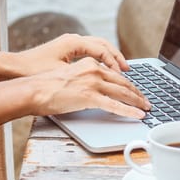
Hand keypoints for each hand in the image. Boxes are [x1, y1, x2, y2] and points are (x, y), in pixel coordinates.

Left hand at [12, 33, 128, 76]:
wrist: (12, 68)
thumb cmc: (32, 71)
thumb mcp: (60, 74)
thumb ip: (81, 75)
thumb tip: (99, 79)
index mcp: (73, 42)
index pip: (102, 50)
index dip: (115, 64)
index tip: (123, 76)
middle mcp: (73, 39)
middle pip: (104, 45)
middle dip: (117, 58)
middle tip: (128, 71)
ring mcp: (70, 43)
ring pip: (98, 47)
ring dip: (110, 57)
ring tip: (121, 70)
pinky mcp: (66, 50)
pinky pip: (90, 51)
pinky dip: (101, 59)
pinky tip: (104, 69)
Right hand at [22, 58, 148, 118]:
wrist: (33, 90)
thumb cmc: (45, 87)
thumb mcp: (70, 77)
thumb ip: (85, 80)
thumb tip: (95, 91)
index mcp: (89, 64)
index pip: (115, 74)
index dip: (128, 84)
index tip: (135, 91)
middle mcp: (94, 70)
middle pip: (123, 83)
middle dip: (137, 93)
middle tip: (146, 101)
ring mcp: (93, 83)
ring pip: (123, 93)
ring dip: (138, 102)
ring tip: (146, 108)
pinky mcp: (90, 97)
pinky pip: (115, 106)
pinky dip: (129, 111)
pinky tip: (138, 115)